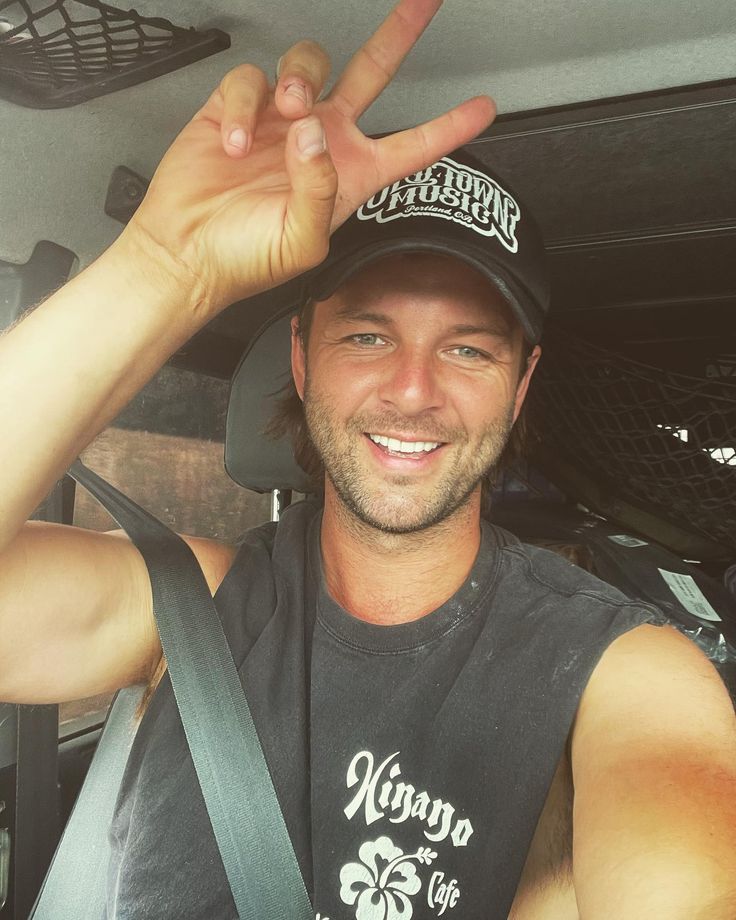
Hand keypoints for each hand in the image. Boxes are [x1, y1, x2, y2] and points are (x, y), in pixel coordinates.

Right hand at [128, 0, 495, 315]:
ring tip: (285, 114)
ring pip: (308, 63)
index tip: (484, 107)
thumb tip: (314, 133)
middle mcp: (322, 140)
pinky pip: (250, 80)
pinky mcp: (239, 108)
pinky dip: (243, 107)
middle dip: (399, 33)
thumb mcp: (300, 243)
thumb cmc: (245, 260)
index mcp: (351, 176)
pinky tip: (236, 142)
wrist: (187, 253)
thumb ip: (319, 189)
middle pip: (371, 72)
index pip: (412, 145)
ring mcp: (281, 120)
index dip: (450, 126)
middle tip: (423, 2)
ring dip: (298, 80)